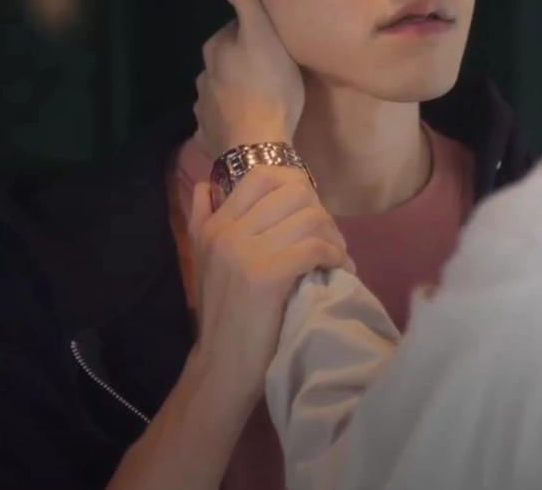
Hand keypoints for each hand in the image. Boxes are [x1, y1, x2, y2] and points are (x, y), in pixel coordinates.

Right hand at [185, 167, 355, 407]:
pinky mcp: (267, 276)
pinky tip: (339, 271)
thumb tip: (207, 183)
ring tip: (337, 256)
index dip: (295, 188)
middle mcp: (227, 232)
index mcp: (214, 226)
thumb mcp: (204, 261)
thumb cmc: (222, 315)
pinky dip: (336, 257)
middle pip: (292, 192)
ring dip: (333, 236)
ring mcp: (245, 252)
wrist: (220, 365)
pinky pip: (315, 247)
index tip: (308, 214)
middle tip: (328, 237)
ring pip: (309, 217)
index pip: (261, 176)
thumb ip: (202, 218)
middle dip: (320, 211)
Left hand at [194, 0, 304, 156]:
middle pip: (230, 62)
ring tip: (269, 104)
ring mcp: (204, 108)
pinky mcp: (209, 136)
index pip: (238, 32)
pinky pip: (223, 123)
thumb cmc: (268, 83)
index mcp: (216, 48)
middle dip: (248, 64)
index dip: (259, 36)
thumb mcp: (261, 28)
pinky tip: (253, 128)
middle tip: (279, 76)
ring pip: (225, 91)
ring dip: (242, 93)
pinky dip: (235, 121)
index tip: (279, 47)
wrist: (258, 146)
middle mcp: (203, 75)